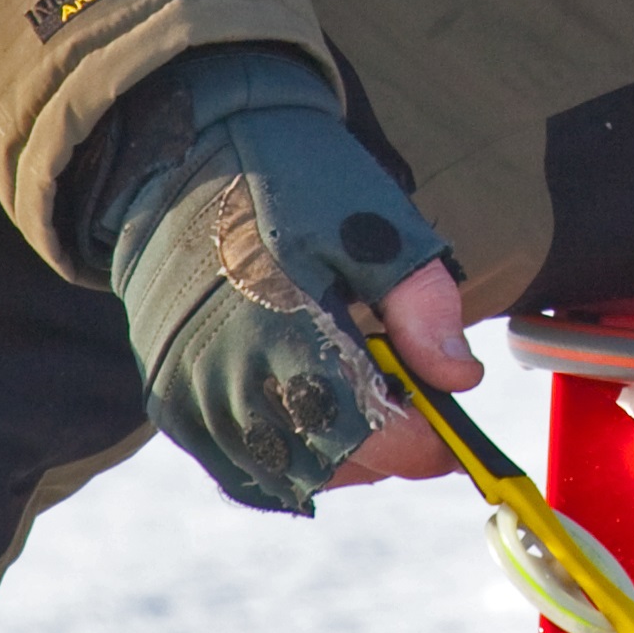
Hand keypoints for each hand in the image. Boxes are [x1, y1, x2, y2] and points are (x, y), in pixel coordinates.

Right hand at [99, 56, 459, 514]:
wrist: (185, 157)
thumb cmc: (291, 183)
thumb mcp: (375, 227)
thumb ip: (423, 308)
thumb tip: (461, 380)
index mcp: (287, 333)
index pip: (370, 435)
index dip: (423, 446)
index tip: (453, 437)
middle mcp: (230, 380)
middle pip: (330, 465)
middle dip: (385, 450)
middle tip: (412, 411)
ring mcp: (194, 398)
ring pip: (284, 474)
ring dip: (336, 458)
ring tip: (361, 403)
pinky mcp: (172, 403)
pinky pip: (238, 467)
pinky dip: (285, 460)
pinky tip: (313, 418)